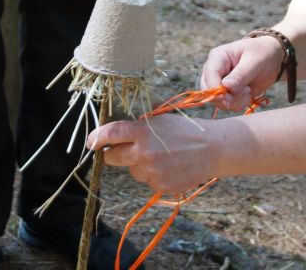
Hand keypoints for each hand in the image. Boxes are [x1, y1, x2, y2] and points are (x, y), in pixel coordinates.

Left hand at [87, 115, 218, 193]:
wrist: (213, 149)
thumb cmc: (187, 129)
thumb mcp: (161, 119)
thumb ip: (139, 125)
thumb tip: (117, 132)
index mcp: (142, 132)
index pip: (110, 134)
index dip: (97, 138)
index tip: (92, 142)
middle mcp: (143, 153)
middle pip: (112, 158)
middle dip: (112, 154)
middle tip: (121, 150)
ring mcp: (151, 172)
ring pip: (133, 171)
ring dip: (140, 164)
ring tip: (163, 156)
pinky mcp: (161, 187)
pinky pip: (148, 182)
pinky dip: (154, 176)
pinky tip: (170, 166)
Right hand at [200, 36, 283, 111]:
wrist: (271, 59)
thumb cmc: (262, 54)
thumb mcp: (255, 62)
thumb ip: (240, 75)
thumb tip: (226, 87)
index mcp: (218, 57)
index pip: (209, 75)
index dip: (215, 89)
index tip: (227, 99)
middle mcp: (215, 70)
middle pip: (208, 90)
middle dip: (225, 98)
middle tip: (245, 93)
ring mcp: (219, 82)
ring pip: (217, 101)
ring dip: (235, 101)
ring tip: (248, 89)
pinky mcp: (226, 93)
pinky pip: (227, 105)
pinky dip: (239, 103)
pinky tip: (247, 93)